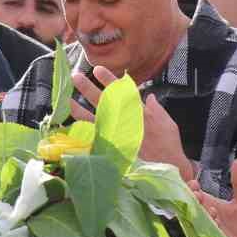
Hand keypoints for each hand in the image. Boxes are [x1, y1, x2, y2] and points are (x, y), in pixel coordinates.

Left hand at [73, 66, 196, 182]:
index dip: (108, 79)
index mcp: (139, 111)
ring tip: (67, 101)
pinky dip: (82, 134)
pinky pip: (93, 140)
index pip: (120, 90)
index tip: (96, 69)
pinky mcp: (112, 149)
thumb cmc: (169, 145)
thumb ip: (156, 107)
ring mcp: (116, 135)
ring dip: (79, 110)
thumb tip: (149, 97)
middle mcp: (125, 121)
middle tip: (76, 77)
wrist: (167, 167)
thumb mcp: (167, 122)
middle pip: (102, 102)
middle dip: (88, 88)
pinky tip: (72, 128)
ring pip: (92, 120)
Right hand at [194, 158, 236, 236]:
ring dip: (201, 214)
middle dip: (192, 200)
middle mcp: (199, 216)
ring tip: (210, 209)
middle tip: (197, 194)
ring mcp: (200, 231)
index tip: (195, 184)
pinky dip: (207, 229)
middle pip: (188, 205)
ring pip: (193, 220)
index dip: (190, 188)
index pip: (191, 192)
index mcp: (205, 204)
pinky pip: (200, 236)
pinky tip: (215, 223)